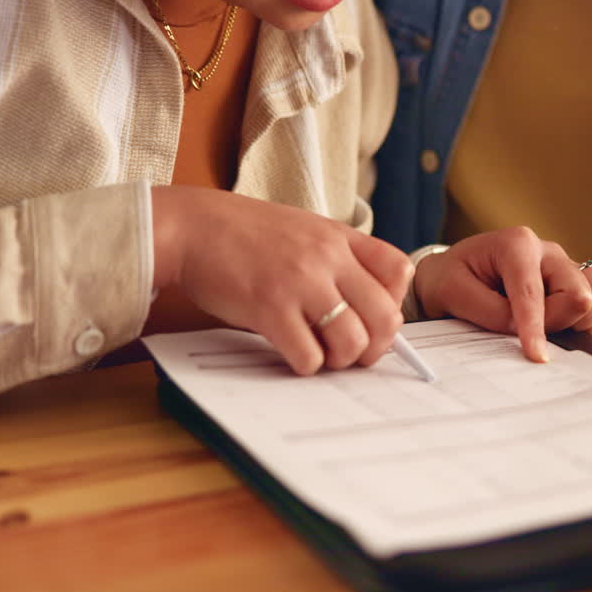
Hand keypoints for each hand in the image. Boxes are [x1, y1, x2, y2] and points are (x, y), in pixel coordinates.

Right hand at [150, 186, 412, 374]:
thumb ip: (336, 259)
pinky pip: (309, 356)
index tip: (373, 316)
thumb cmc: (245, 234)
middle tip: (355, 353)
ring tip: (323, 355)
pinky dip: (308, 365)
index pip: (399, 271)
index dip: (394, 302)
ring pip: (352, 341)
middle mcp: (327, 258)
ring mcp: (300, 283)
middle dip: (376, 346)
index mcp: (339, 237)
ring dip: (342, 360)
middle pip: (385, 316)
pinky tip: (294, 354)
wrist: (192, 226)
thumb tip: (366, 309)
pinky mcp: (270, 309)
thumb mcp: (304, 230)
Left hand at [413, 227, 591, 361]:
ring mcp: (566, 267)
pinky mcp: (577, 284)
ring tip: (551, 331)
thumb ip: (491, 311)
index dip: (536, 327)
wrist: (454, 272)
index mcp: (517, 244)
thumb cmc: (452, 279)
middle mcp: (548, 252)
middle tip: (531, 338)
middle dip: (558, 323)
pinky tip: (564, 329)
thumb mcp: (453, 292)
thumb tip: (524, 329)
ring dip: (582, 322)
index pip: (533, 291)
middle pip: (580, 292)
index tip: (538, 356)